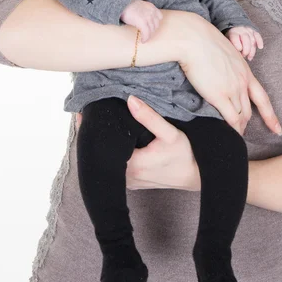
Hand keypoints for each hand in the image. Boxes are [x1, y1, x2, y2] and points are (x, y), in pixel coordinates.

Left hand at [76, 98, 200, 190]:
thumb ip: (149, 117)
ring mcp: (129, 181)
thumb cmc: (187, 155)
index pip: (102, 146)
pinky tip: (110, 137)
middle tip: (88, 111)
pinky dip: (110, 152)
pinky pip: (114, 166)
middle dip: (94, 134)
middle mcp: (127, 177)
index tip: (83, 112)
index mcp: (132, 165)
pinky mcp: (133, 182)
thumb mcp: (170, 133)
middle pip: (101, 154)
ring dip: (101, 143)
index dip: (91, 129)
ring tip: (96, 122)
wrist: (198, 176)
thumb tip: (130, 99)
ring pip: (107, 161)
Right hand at [120, 0, 162, 42]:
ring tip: (144, 37)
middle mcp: (151, 12)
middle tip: (146, 33)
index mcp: (151, 7)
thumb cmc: (129, 5)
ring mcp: (147, 17)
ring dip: (148, 35)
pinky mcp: (142, 22)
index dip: (155, 23)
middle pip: (156, 25)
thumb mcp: (141, 5)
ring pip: (151, 30)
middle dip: (151, 30)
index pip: (160, 17)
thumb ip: (146, 11)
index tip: (151, 26)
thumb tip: (145, 20)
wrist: (122, 4)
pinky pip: (146, 33)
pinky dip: (145, 38)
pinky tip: (143, 40)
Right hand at [178, 15, 281, 135]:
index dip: (270, 116)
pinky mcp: (219, 95)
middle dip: (247, 123)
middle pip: (250, 110)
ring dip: (239, 128)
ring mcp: (232, 89)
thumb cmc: (204, 42)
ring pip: (241, 116)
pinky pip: (230, 118)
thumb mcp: (225, 53)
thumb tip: (222, 72)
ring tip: (235, 137)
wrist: (195, 39)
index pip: (262, 98)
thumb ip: (228, 66)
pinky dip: (232, 128)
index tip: (278, 129)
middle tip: (243, 132)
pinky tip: (229, 134)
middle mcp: (242, 82)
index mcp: (245, 71)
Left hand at [225, 26, 263, 60]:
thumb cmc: (230, 37)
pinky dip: (260, 42)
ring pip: (252, 40)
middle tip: (244, 56)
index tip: (238, 53)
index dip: (238, 47)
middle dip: (246, 50)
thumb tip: (234, 55)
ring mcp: (248, 30)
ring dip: (252, 50)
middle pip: (246, 39)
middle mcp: (241, 30)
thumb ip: (230, 46)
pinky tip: (260, 47)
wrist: (234, 27)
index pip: (235, 38)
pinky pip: (258, 36)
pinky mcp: (254, 31)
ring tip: (249, 58)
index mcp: (233, 32)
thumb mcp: (227, 40)